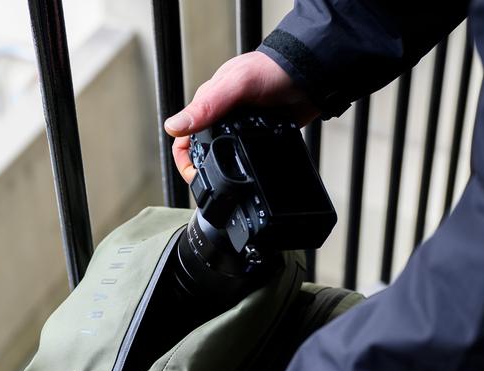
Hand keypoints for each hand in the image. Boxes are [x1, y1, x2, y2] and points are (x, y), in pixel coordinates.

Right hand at [164, 51, 317, 182]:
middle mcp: (220, 117)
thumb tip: (174, 126)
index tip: (193, 176)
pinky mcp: (257, 136)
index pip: (183, 136)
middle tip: (211, 186)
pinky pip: (243, 157)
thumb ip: (207, 107)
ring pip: (221, 156)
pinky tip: (247, 173)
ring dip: (221, 171)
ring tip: (226, 185)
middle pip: (201, 150)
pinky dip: (242, 167)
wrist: (309, 75)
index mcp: (208, 103)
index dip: (184, 159)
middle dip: (202, 170)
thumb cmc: (272, 70)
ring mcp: (239, 128)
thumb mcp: (235, 86)